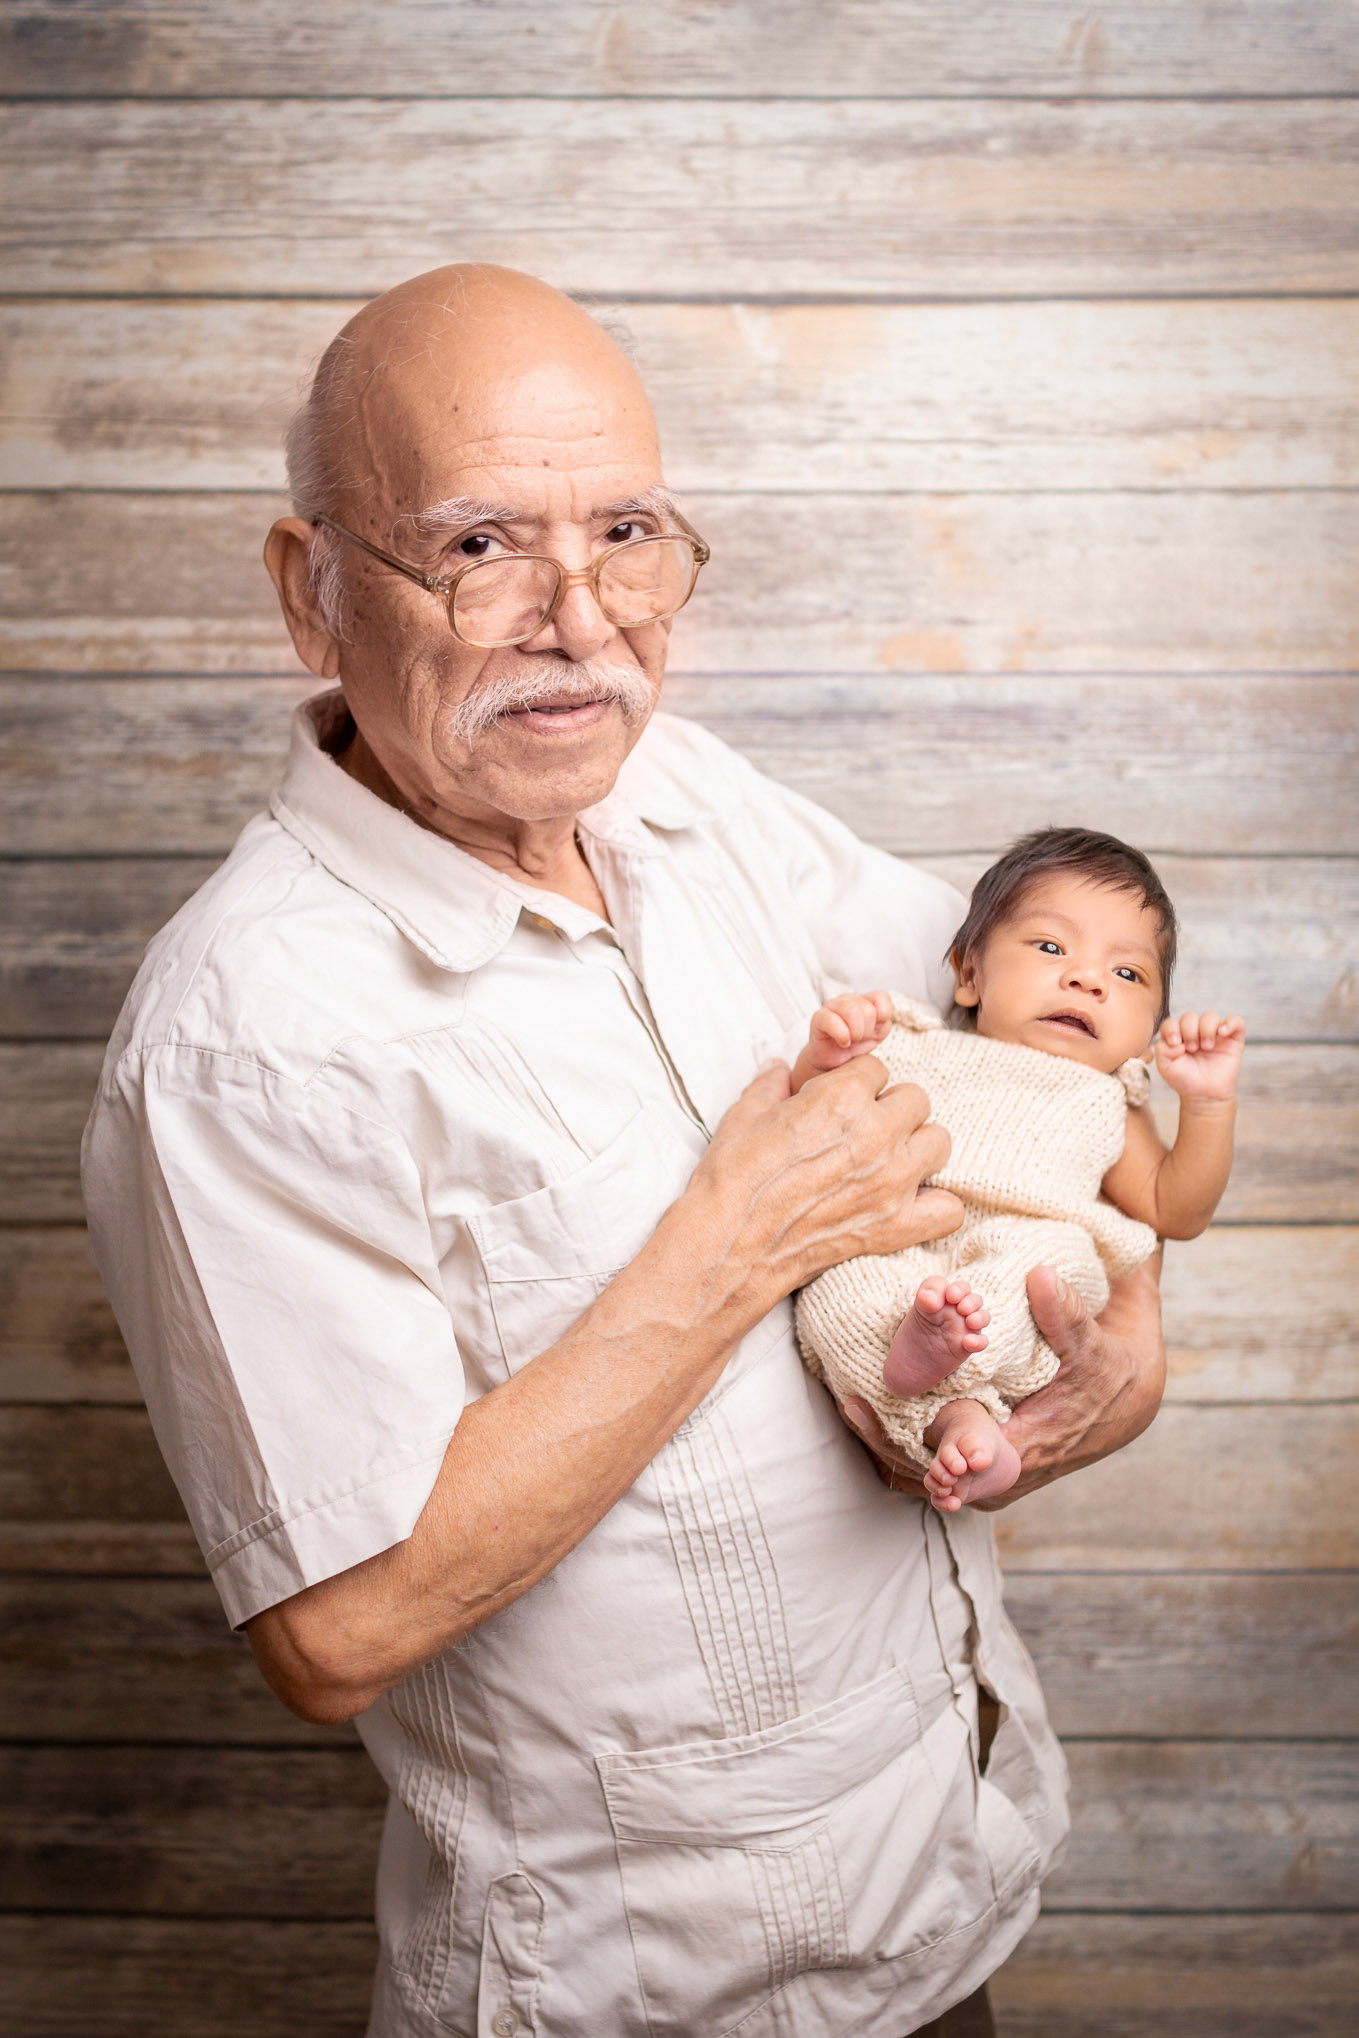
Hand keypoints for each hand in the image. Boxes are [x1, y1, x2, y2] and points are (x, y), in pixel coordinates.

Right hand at [685, 1055, 963, 1313]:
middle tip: (866, 1130)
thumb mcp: (744, 1116)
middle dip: (893, 1110)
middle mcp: (874, 1134)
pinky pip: (948, 1209)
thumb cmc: (731, 1179)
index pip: (877, 1069)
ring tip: (890, 1161)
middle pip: (916, 1100)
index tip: (843, 1103)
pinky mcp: (894, 1227)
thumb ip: (770, 1086)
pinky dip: (935, 1205)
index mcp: (840, 1096)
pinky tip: (910, 1204)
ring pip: (939, 1142)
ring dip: (917, 1147)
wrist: (728, 1243)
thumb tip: (778, 1070)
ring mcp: (890, 1182)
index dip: (858, 1085)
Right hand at [806, 991, 893, 1073]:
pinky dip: (842, 1035)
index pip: (880, 997)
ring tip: (852, 1042)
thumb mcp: (874, 1039)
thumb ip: (882, 1028)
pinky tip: (843, 1043)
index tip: (876, 1031)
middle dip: (867, 1030)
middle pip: (868, 1009)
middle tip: (860, 1040)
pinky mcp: (818, 1017)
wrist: (831, 1063)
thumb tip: (883, 1024)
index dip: (883, 1016)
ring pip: (851, 1010)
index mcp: (864, 1000)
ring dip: (855, 1033)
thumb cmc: (853, 1047)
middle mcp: (848, 999)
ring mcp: (832, 1005)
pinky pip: (832, 1021)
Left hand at [837, 1253, 1164, 1505]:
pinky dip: (903, 1442)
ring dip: (891, 1445)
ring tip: (851, 1409)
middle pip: (937, 1476)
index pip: (969, 1469)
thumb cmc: (1110, 1370)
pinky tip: (869, 1414)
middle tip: (852, 1408)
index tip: (893, 1426)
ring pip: (930, 1471)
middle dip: (894, 1446)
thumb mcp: (1094, 1342)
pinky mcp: (983, 1456)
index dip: (932, 1455)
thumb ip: (1064, 1314)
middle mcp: (1005, 1471)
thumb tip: (1039, 1277)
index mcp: (1029, 1451)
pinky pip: (934, 1458)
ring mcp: (991, 1467)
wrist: (1127, 1393)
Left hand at [1155, 1011, 1244, 1103]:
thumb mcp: (1165, 1066)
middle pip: (1190, 1016)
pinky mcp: (1233, 1039)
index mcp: (1178, 1036)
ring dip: (1206, 1029)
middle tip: (1192, 1049)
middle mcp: (1196, 1032)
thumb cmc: (1185, 1080)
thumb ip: (1161, 1049)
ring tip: (1206, 1047)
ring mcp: (1214, 1035)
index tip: (1176, 1044)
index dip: (1172, 1029)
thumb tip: (1177, 1040)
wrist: (1205, 1095)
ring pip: (1211, 1016)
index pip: (1172, 1022)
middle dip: (1189, 1031)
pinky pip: (1236, 1021)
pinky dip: (1230, 1024)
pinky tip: (1222, 1034)